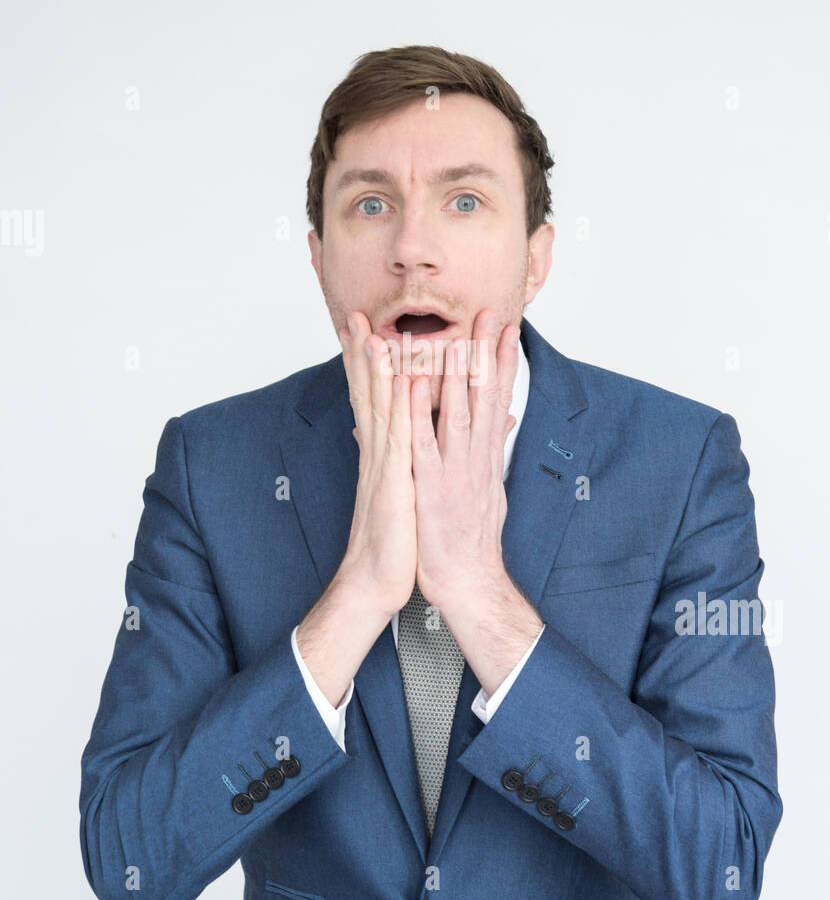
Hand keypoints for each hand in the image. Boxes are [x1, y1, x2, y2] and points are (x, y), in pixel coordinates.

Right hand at [336, 310, 416, 621]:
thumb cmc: (393, 542)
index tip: (365, 332)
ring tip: (375, 331)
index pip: (372, 400)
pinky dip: (401, 406)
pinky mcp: (395, 481)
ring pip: (380, 407)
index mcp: (381, 454)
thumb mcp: (400, 493)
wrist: (375, 582)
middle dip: (361, 354)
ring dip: (378, 369)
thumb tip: (395, 444)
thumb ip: (399, 462)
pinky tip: (404, 380)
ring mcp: (383, 464)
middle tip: (356, 316)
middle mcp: (378, 453)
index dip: (367, 366)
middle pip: (368, 394)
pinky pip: (398, 436)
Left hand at [411, 311, 518, 610]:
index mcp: (486, 455)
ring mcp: (454, 469)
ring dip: (455, 371)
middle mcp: (475, 456)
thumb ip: (494, 450)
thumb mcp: (491, 488)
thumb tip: (505, 421)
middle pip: (483, 396)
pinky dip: (418, 411)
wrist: (468, 580)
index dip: (503, 361)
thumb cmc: (472, 539)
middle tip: (488, 314)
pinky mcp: (430, 485)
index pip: (498, 398)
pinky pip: (422, 442)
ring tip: (455, 334)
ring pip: (457, 411)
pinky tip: (415, 384)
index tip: (507, 328)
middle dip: (486, 353)